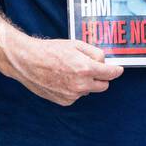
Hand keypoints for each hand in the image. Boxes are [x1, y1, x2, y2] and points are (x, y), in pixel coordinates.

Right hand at [4, 36, 123, 105]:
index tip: (118, 70)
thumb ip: (94, 53)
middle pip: (103, 86)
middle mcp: (81, 85)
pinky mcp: (64, 101)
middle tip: (92, 68)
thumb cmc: (50, 51)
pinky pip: (76, 95)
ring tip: (69, 70)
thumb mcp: (76, 44)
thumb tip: (104, 62)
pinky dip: (73, 88)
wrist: (27, 62)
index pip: (110, 74)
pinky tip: (61, 79)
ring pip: (88, 90)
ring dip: (85, 82)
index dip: (116, 71)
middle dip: (101, 77)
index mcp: (86, 69)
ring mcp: (72, 95)